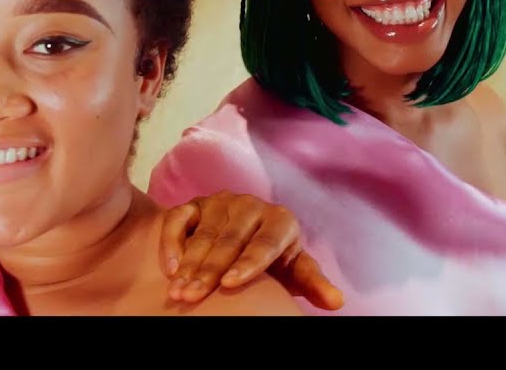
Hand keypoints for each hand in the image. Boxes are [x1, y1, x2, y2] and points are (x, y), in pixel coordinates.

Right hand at [159, 190, 343, 310]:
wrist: (247, 238)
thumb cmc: (274, 261)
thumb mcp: (293, 271)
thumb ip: (312, 283)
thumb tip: (336, 302)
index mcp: (280, 220)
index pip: (265, 242)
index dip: (248, 263)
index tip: (231, 285)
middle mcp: (251, 205)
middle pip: (230, 240)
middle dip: (210, 270)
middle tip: (194, 296)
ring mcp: (221, 202)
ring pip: (204, 233)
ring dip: (189, 264)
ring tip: (179, 291)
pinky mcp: (195, 203)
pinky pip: (179, 218)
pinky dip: (171, 241)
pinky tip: (169, 267)